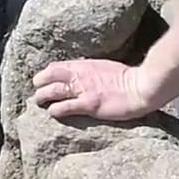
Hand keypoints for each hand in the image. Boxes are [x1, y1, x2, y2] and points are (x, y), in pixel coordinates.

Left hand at [31, 59, 156, 120]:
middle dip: (39, 84)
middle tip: (36, 92)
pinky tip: (52, 113)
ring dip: (42, 97)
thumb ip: (90, 72)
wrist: (141, 87)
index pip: (56, 66)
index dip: (46, 73)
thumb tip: (81, 76)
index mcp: (84, 65)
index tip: (42, 80)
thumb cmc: (128, 79)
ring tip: (38, 102)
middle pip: (49, 76)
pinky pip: (64, 107)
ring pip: (52, 91)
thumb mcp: (104, 68)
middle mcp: (80, 75)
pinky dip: (55, 110)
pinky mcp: (88, 104)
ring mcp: (83, 90)